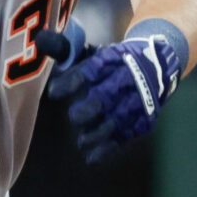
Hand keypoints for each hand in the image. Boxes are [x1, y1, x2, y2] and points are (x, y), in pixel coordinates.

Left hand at [34, 19, 188, 163]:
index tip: (53, 93)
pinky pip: (127, 135)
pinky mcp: (144, 118)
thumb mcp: (91, 51)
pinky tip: (93, 157)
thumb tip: (40, 39)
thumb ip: (64, 49)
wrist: (156, 62)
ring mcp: (137, 100)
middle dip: (90, 108)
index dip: (71, 81)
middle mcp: (125, 79)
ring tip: (82, 141)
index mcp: (108, 60)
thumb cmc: (111, 62)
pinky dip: (110, 148)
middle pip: (106, 95)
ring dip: (99, 132)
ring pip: (117, 119)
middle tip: (74, 116)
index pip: (88, 70)